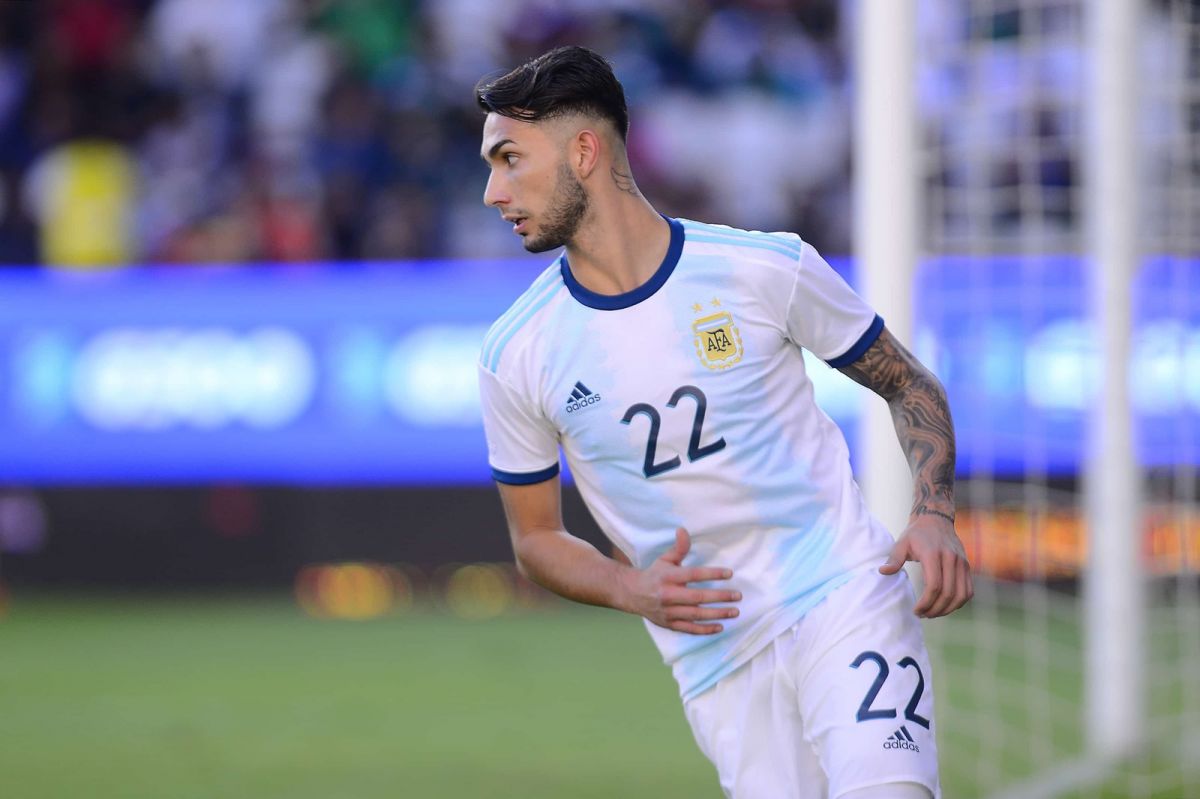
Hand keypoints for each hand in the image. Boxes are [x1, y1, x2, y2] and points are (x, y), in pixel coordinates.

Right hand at [620, 527, 739, 634]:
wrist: (633, 594)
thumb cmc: (655, 574)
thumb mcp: (665, 559)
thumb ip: (678, 548)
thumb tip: (683, 530)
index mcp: (668, 577)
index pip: (693, 575)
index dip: (712, 574)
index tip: (730, 573)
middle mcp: (668, 595)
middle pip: (697, 597)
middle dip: (719, 597)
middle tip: (738, 595)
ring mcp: (668, 612)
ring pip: (695, 615)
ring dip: (717, 614)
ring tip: (734, 611)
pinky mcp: (669, 624)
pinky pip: (689, 629)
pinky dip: (705, 630)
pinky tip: (720, 626)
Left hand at [880, 512, 972, 617]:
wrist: (936, 520)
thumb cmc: (916, 534)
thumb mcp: (901, 543)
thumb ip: (894, 559)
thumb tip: (882, 572)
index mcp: (933, 554)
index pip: (934, 585)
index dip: (926, 603)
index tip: (916, 611)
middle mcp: (951, 559)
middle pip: (948, 593)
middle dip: (935, 609)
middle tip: (923, 615)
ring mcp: (962, 563)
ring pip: (961, 595)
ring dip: (948, 609)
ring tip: (933, 614)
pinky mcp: (967, 567)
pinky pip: (968, 590)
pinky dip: (959, 603)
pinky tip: (945, 607)